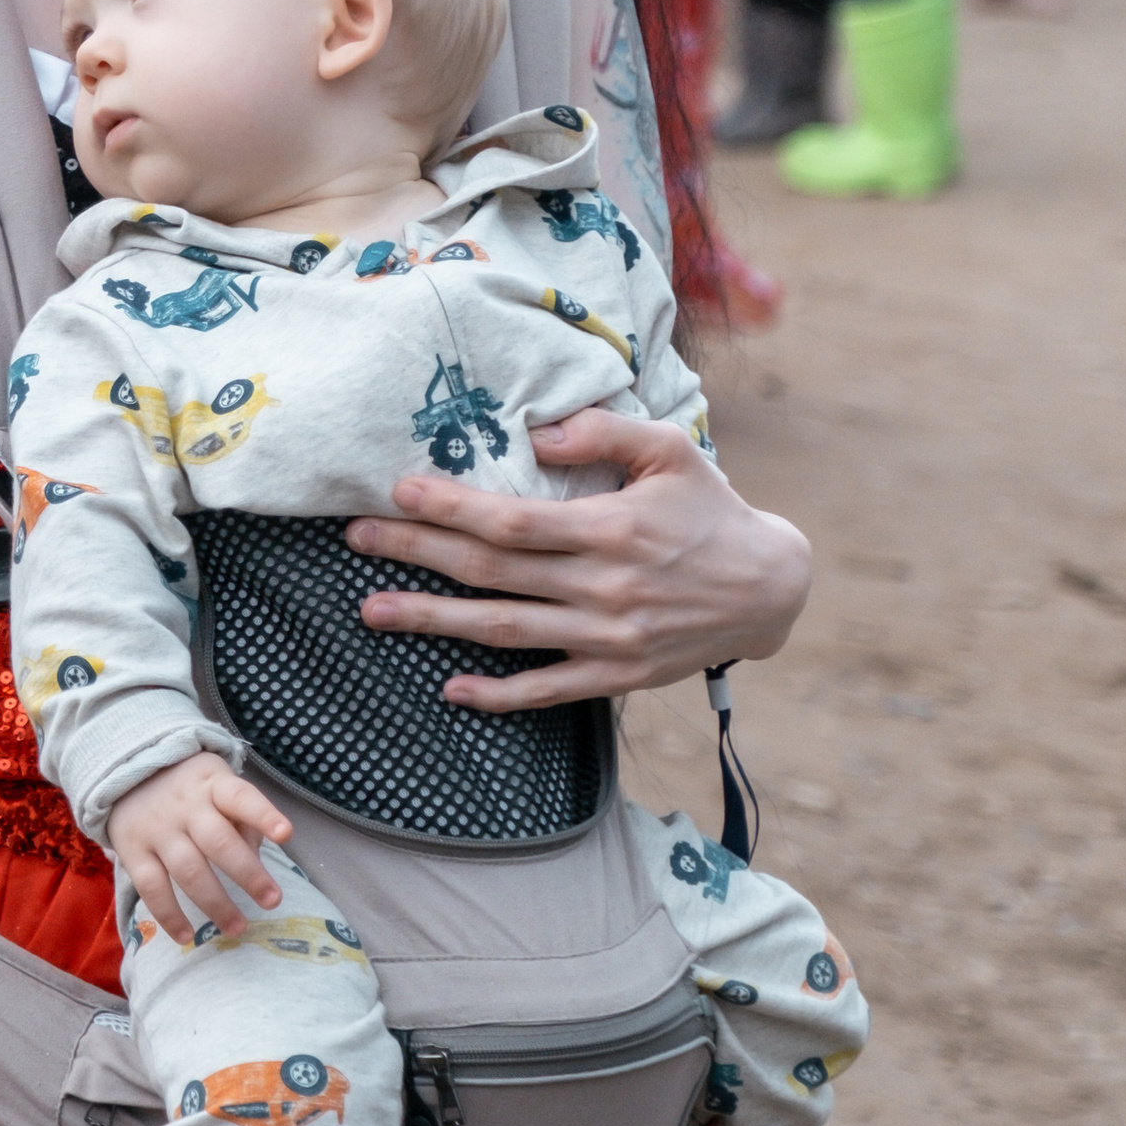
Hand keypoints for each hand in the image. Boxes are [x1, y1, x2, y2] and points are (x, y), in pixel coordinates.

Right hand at [108, 751, 292, 938]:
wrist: (129, 776)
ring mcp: (157, 829)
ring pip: (188, 870)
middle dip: (248, 874)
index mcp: (214, 786)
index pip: (241, 798)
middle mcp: (185, 806)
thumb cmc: (193, 791)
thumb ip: (244, 823)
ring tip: (238, 928)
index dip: (263, 815)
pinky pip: (151, 887)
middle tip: (272, 901)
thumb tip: (256, 865)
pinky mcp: (133, 851)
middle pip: (218, 842)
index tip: (286, 834)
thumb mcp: (221, 789)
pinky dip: (169, 915)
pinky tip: (187, 936)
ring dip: (216, 904)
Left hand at [347, 410, 809, 709]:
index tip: (398, 491)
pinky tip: (448, 686)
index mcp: (611, 528)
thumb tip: (534, 431)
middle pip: (492, 572)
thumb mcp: (670, 451)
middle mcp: (603, 587)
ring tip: (371, 610)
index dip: (452, 507)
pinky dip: (497, 694)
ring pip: (504, 631)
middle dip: (418, 553)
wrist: (769, 588)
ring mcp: (608, 637)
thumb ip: (604, 432)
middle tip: (356, 539)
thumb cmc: (710, 509)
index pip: (514, 520)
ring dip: (433, 622)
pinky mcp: (617, 675)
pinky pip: (546, 690)